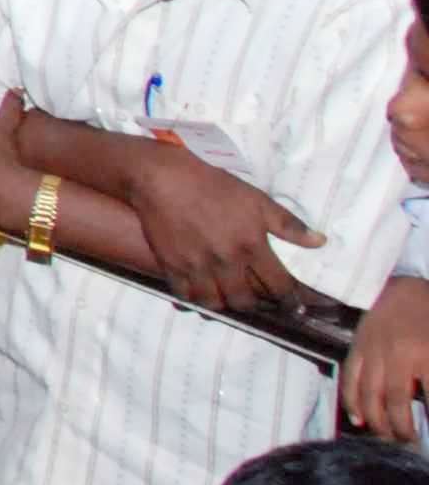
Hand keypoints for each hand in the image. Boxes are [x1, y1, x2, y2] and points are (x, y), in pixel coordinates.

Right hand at [120, 136, 323, 311]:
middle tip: (254, 300)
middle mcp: (225, 262)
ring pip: (213, 303)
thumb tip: (320, 242)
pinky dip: (192, 298)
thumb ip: (288, 225)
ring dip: (222, 304)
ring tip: (225, 297)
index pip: (279, 285)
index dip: (290, 300)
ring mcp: (196, 266)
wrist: (163, 178)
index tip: (294, 306)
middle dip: (253, 304)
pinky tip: (198, 292)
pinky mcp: (171, 266)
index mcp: (251, 246)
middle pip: (244, 301)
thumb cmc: (214, 186)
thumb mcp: (257, 200)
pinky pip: (184, 296)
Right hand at [341, 272, 428, 437]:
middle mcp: (398, 355)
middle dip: (402, 428)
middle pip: (396, 401)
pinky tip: (360, 421)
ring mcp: (373, 352)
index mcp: (427, 353)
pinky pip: (350, 381)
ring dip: (377, 422)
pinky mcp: (357, 349)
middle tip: (409, 442)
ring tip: (387, 438)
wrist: (404, 287)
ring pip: (370, 395)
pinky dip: (352, 403)